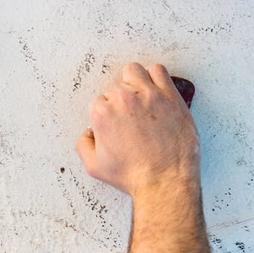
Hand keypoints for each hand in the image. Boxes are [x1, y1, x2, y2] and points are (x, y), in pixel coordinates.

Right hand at [76, 63, 199, 198]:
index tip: (115, 122)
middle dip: (118, 100)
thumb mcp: (94, 167)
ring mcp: (148, 95)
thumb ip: (83, 145)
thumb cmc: (134, 175)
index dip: (106, 113)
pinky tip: (155, 90)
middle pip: (114, 86)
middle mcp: (124, 100)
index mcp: (103, 114)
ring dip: (132, 81)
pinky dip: (155, 77)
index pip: (98, 101)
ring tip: (138, 96)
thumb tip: (88, 133)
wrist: (165, 181)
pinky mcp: (170, 96)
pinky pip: (158, 70)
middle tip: (128, 115)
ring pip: (133, 71)